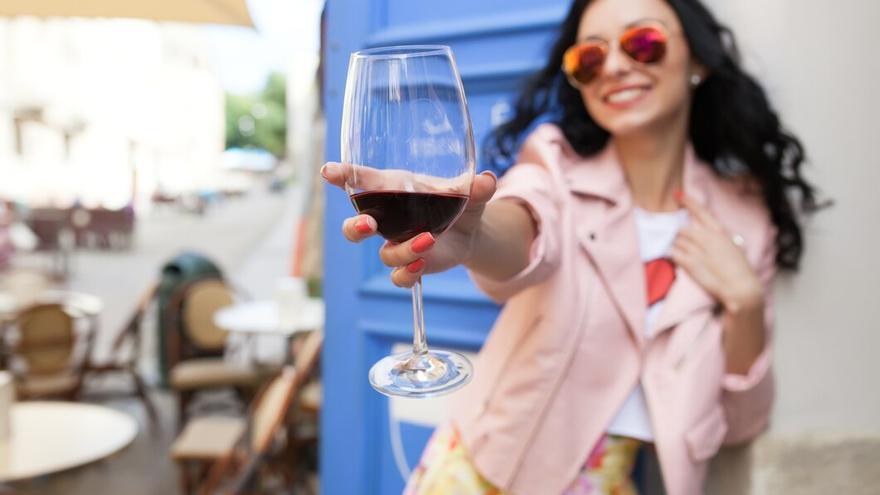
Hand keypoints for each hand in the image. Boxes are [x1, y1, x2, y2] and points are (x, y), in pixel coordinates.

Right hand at [321, 162, 497, 287]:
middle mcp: (389, 219)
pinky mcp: (411, 265)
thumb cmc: (458, 202)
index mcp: (394, 191)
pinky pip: (400, 277)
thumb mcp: (469, 192)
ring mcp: (397, 244)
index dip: (342, 176)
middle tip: (365, 225)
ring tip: (427, 241)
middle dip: (353, 227)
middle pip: (355, 226)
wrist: (470, 231)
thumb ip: (475, 187)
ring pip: (384, 254)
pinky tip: (423, 263)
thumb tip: (487, 180)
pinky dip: (408, 273)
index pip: (361, 181)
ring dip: (402, 250)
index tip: (329, 171)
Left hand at [670, 193, 763, 312]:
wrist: (740, 287)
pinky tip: (675, 259)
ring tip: (681, 253)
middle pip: (682, 229)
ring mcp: (696, 250)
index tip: (678, 196)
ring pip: (676, 241)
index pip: (701, 212)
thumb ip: (720, 238)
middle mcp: (706, 237)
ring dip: (675, 246)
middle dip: (679, 236)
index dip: (688, 202)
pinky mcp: (689, 263)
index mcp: (718, 231)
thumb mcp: (734, 246)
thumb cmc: (741, 269)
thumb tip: (712, 235)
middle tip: (681, 243)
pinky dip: (672, 255)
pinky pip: (673, 254)